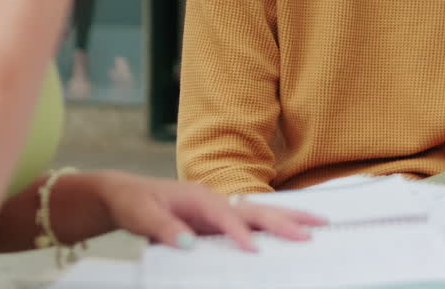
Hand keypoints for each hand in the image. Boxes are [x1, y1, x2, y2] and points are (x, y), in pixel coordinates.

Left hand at [96, 172, 325, 251]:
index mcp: (198, 197)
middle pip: (256, 209)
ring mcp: (220, 208)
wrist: (127, 194)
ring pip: (261, 213)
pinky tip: (292, 229)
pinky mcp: (220, 219)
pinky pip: (253, 222)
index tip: (254, 250)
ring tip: (317, 225)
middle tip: (312, 232)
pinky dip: (275, 225)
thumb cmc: (135, 202)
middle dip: (285, 220)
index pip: (225, 217)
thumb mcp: (141, 215)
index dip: (240, 233)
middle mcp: (216, 199)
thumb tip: (186, 242)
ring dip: (289, 218)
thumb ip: (163, 228)